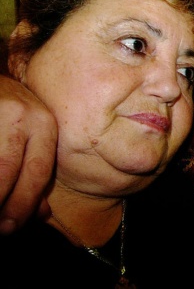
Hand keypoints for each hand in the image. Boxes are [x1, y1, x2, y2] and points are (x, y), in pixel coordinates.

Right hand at [0, 75, 55, 233]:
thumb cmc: (12, 113)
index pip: (38, 170)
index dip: (24, 203)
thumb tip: (41, 214)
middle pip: (7, 168)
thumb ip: (36, 172)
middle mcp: (21, 115)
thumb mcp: (32, 135)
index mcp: (43, 123)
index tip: (11, 227)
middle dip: (0, 202)